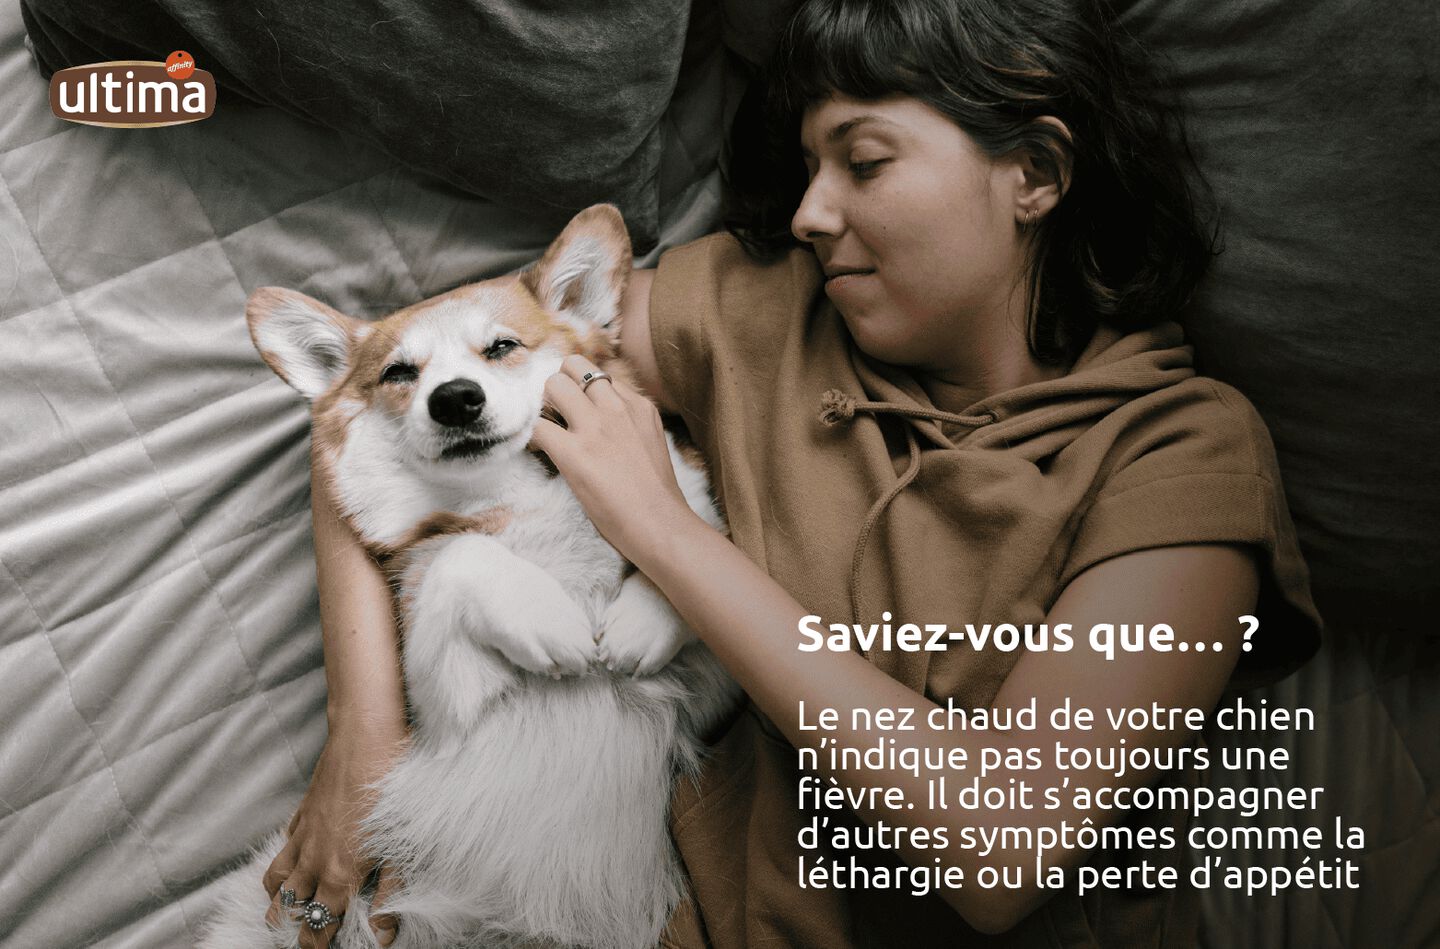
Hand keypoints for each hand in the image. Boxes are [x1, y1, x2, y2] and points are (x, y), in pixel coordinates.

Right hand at [262, 716, 408, 947]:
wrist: (366, 734)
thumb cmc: (392, 786)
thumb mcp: (403, 845)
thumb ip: (391, 892)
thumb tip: (382, 934)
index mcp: (340, 873)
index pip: (317, 925)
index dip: (317, 943)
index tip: (323, 948)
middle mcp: (314, 859)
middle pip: (288, 908)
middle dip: (293, 926)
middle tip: (305, 933)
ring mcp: (303, 835)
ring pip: (275, 882)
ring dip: (278, 900)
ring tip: (288, 910)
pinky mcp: (302, 813)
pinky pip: (283, 847)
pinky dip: (282, 863)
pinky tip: (293, 862)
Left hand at [530, 355, 698, 565]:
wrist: (660, 523)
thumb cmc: (657, 494)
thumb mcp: (651, 441)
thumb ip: (630, 422)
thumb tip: (603, 420)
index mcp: (638, 405)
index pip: (599, 375)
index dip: (583, 389)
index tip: (578, 408)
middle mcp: (616, 407)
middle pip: (573, 366)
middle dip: (560, 386)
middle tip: (557, 413)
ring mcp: (594, 427)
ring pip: (552, 385)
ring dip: (543, 404)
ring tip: (547, 427)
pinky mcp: (573, 452)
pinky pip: (536, 426)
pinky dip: (530, 436)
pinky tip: (537, 449)